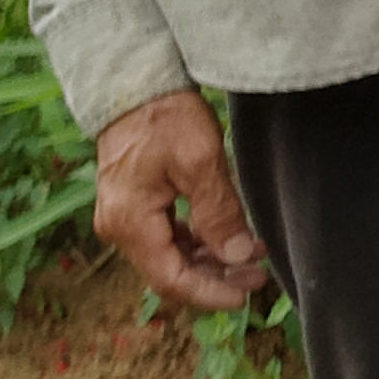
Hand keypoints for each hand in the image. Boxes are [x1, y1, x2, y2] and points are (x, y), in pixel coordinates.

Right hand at [94, 87, 264, 312]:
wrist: (135, 83)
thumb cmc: (165, 116)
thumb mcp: (200, 161)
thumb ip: (219, 213)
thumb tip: (237, 257)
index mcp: (130, 222)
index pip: (170, 278)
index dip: (209, 293)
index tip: (245, 295)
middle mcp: (120, 227)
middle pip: (169, 271)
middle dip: (215, 278)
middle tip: (258, 274)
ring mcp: (124, 217)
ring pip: (169, 256)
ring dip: (209, 260)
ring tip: (251, 255)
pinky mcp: (133, 204)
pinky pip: (165, 237)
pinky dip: (196, 242)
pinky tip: (227, 237)